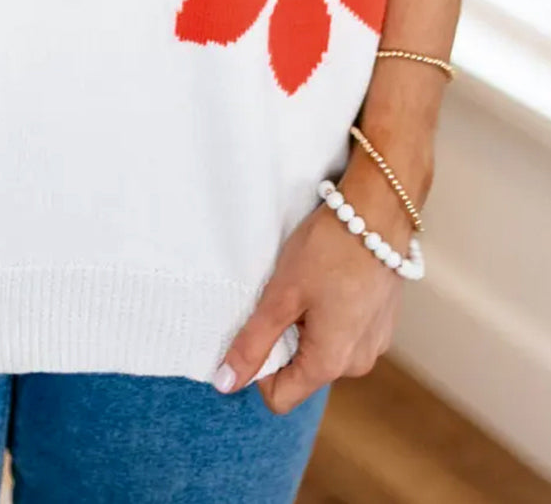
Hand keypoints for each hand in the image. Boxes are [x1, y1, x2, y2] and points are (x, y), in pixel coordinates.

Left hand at [215, 154, 417, 413]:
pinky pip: (345, 331)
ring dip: (308, 323)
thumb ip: (253, 342)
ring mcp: (375, 342)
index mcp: (331, 363)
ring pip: (323, 348)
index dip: (260, 367)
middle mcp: (359, 363)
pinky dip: (330, 312)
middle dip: (286, 338)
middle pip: (302, 371)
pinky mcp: (382, 321)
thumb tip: (225, 383)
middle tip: (285, 295)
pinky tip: (330, 278)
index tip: (259, 325)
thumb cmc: (330, 249)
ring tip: (309, 282)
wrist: (380, 211)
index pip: (280, 397)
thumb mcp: (282, 294)